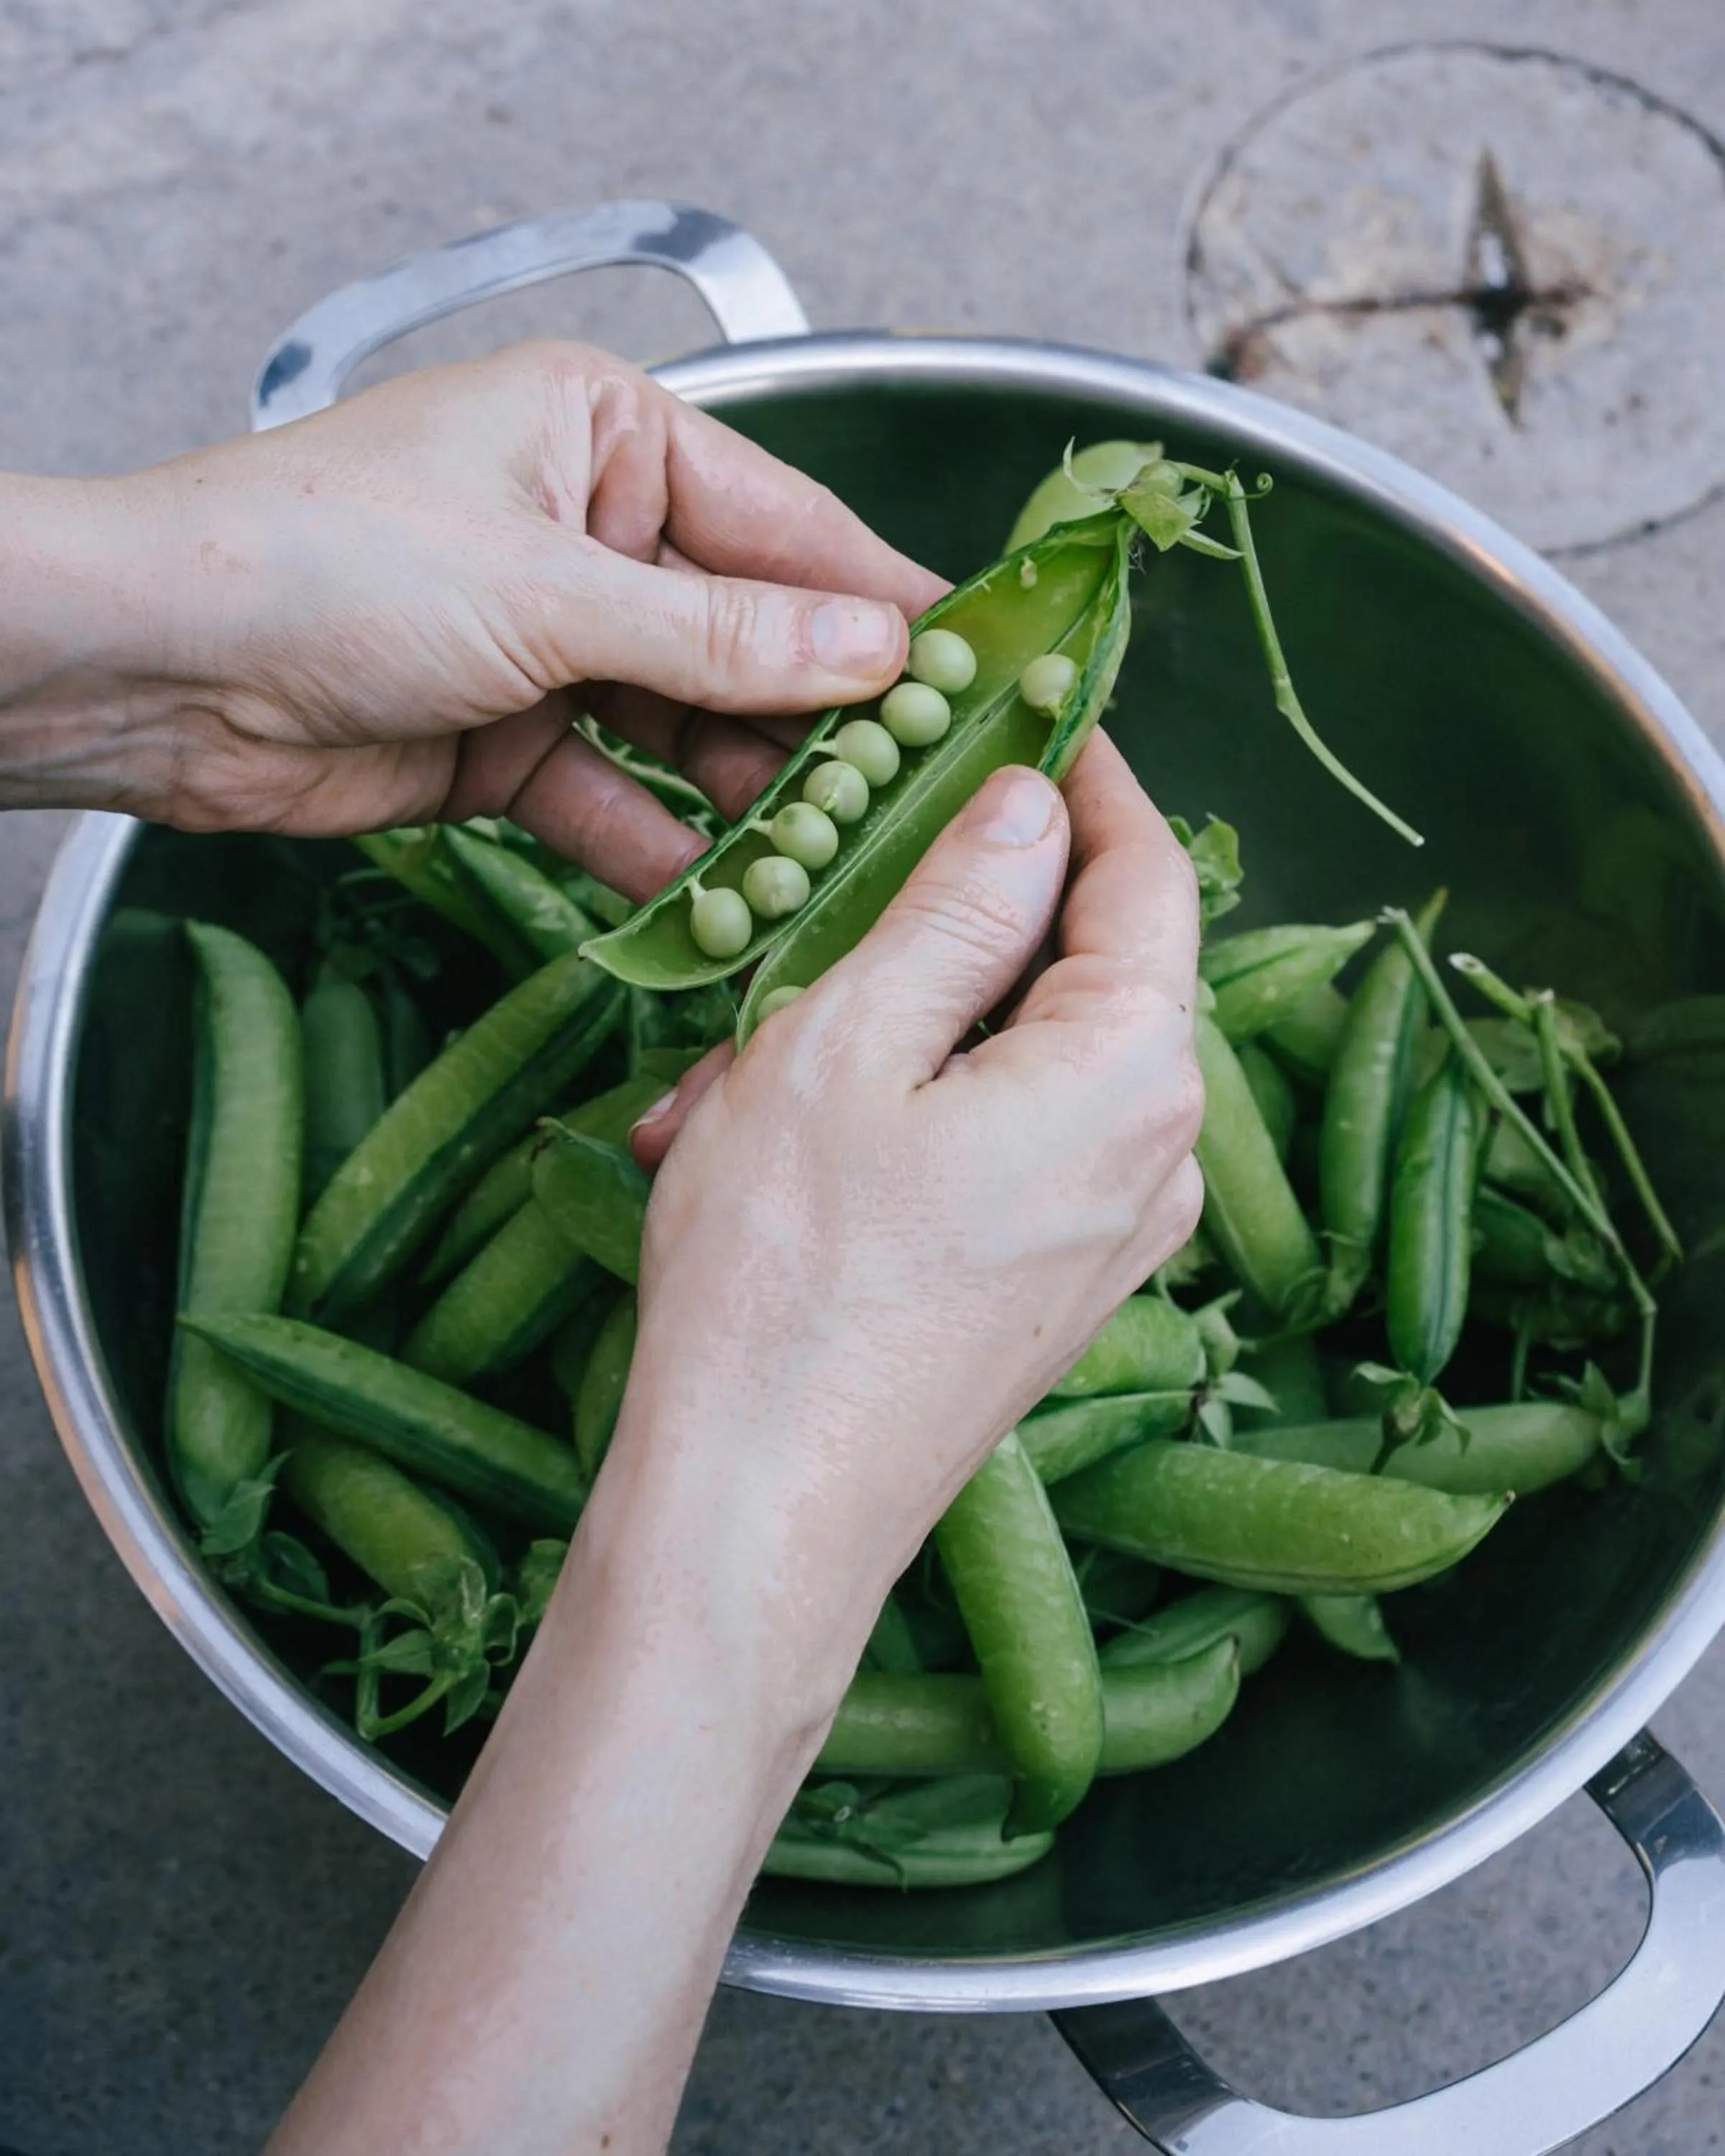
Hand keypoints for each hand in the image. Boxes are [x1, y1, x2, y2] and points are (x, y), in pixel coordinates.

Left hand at [0, 341, 941, 898]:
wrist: (156, 670)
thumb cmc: (327, 562)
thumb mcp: (550, 590)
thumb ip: (719, 635)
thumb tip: (874, 654)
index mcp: (604, 436)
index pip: (784, 524)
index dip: (881, 604)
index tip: (978, 670)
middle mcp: (588, 530)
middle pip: (747, 636)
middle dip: (821, 721)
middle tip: (918, 793)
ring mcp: (552, 642)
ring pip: (687, 729)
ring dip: (747, 800)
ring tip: (832, 860)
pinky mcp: (512, 742)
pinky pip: (614, 798)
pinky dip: (658, 850)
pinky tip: (719, 899)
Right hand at [268, 732, 1201, 2155]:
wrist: (758, 1517)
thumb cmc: (786, 1278)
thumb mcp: (849, 1041)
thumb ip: (956, 904)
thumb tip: (1029, 802)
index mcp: (1132, 1067)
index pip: (1144, 871)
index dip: (1088, 777)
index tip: (1027, 705)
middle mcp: (1157, 1151)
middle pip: (1076, 965)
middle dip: (938, 921)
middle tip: (816, 898)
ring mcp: (1113, 1232)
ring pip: (1010, 1059)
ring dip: (882, 1030)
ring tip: (736, 1062)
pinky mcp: (1054, 1288)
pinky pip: (993, 1149)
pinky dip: (890, 1118)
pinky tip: (759, 1139)